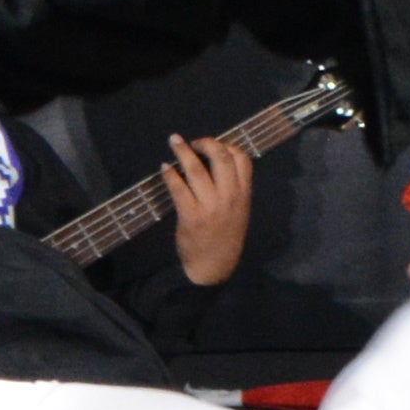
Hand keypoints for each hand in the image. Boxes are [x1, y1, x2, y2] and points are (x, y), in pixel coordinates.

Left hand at [161, 132, 253, 287]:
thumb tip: (216, 162)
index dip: (228, 145)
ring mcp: (210, 206)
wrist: (214, 268)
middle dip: (206, 143)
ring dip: (183, 152)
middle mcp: (229, 197)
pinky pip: (179, 188)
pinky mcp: (190, 216)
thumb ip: (234, 189)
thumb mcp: (240, 212)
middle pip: (221, 158)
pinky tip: (165, 168)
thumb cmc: (226, 238)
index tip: (214, 145)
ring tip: (174, 141)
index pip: (243, 160)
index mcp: (244, 195)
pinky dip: (170, 175)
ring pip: (197, 170)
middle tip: (193, 142)